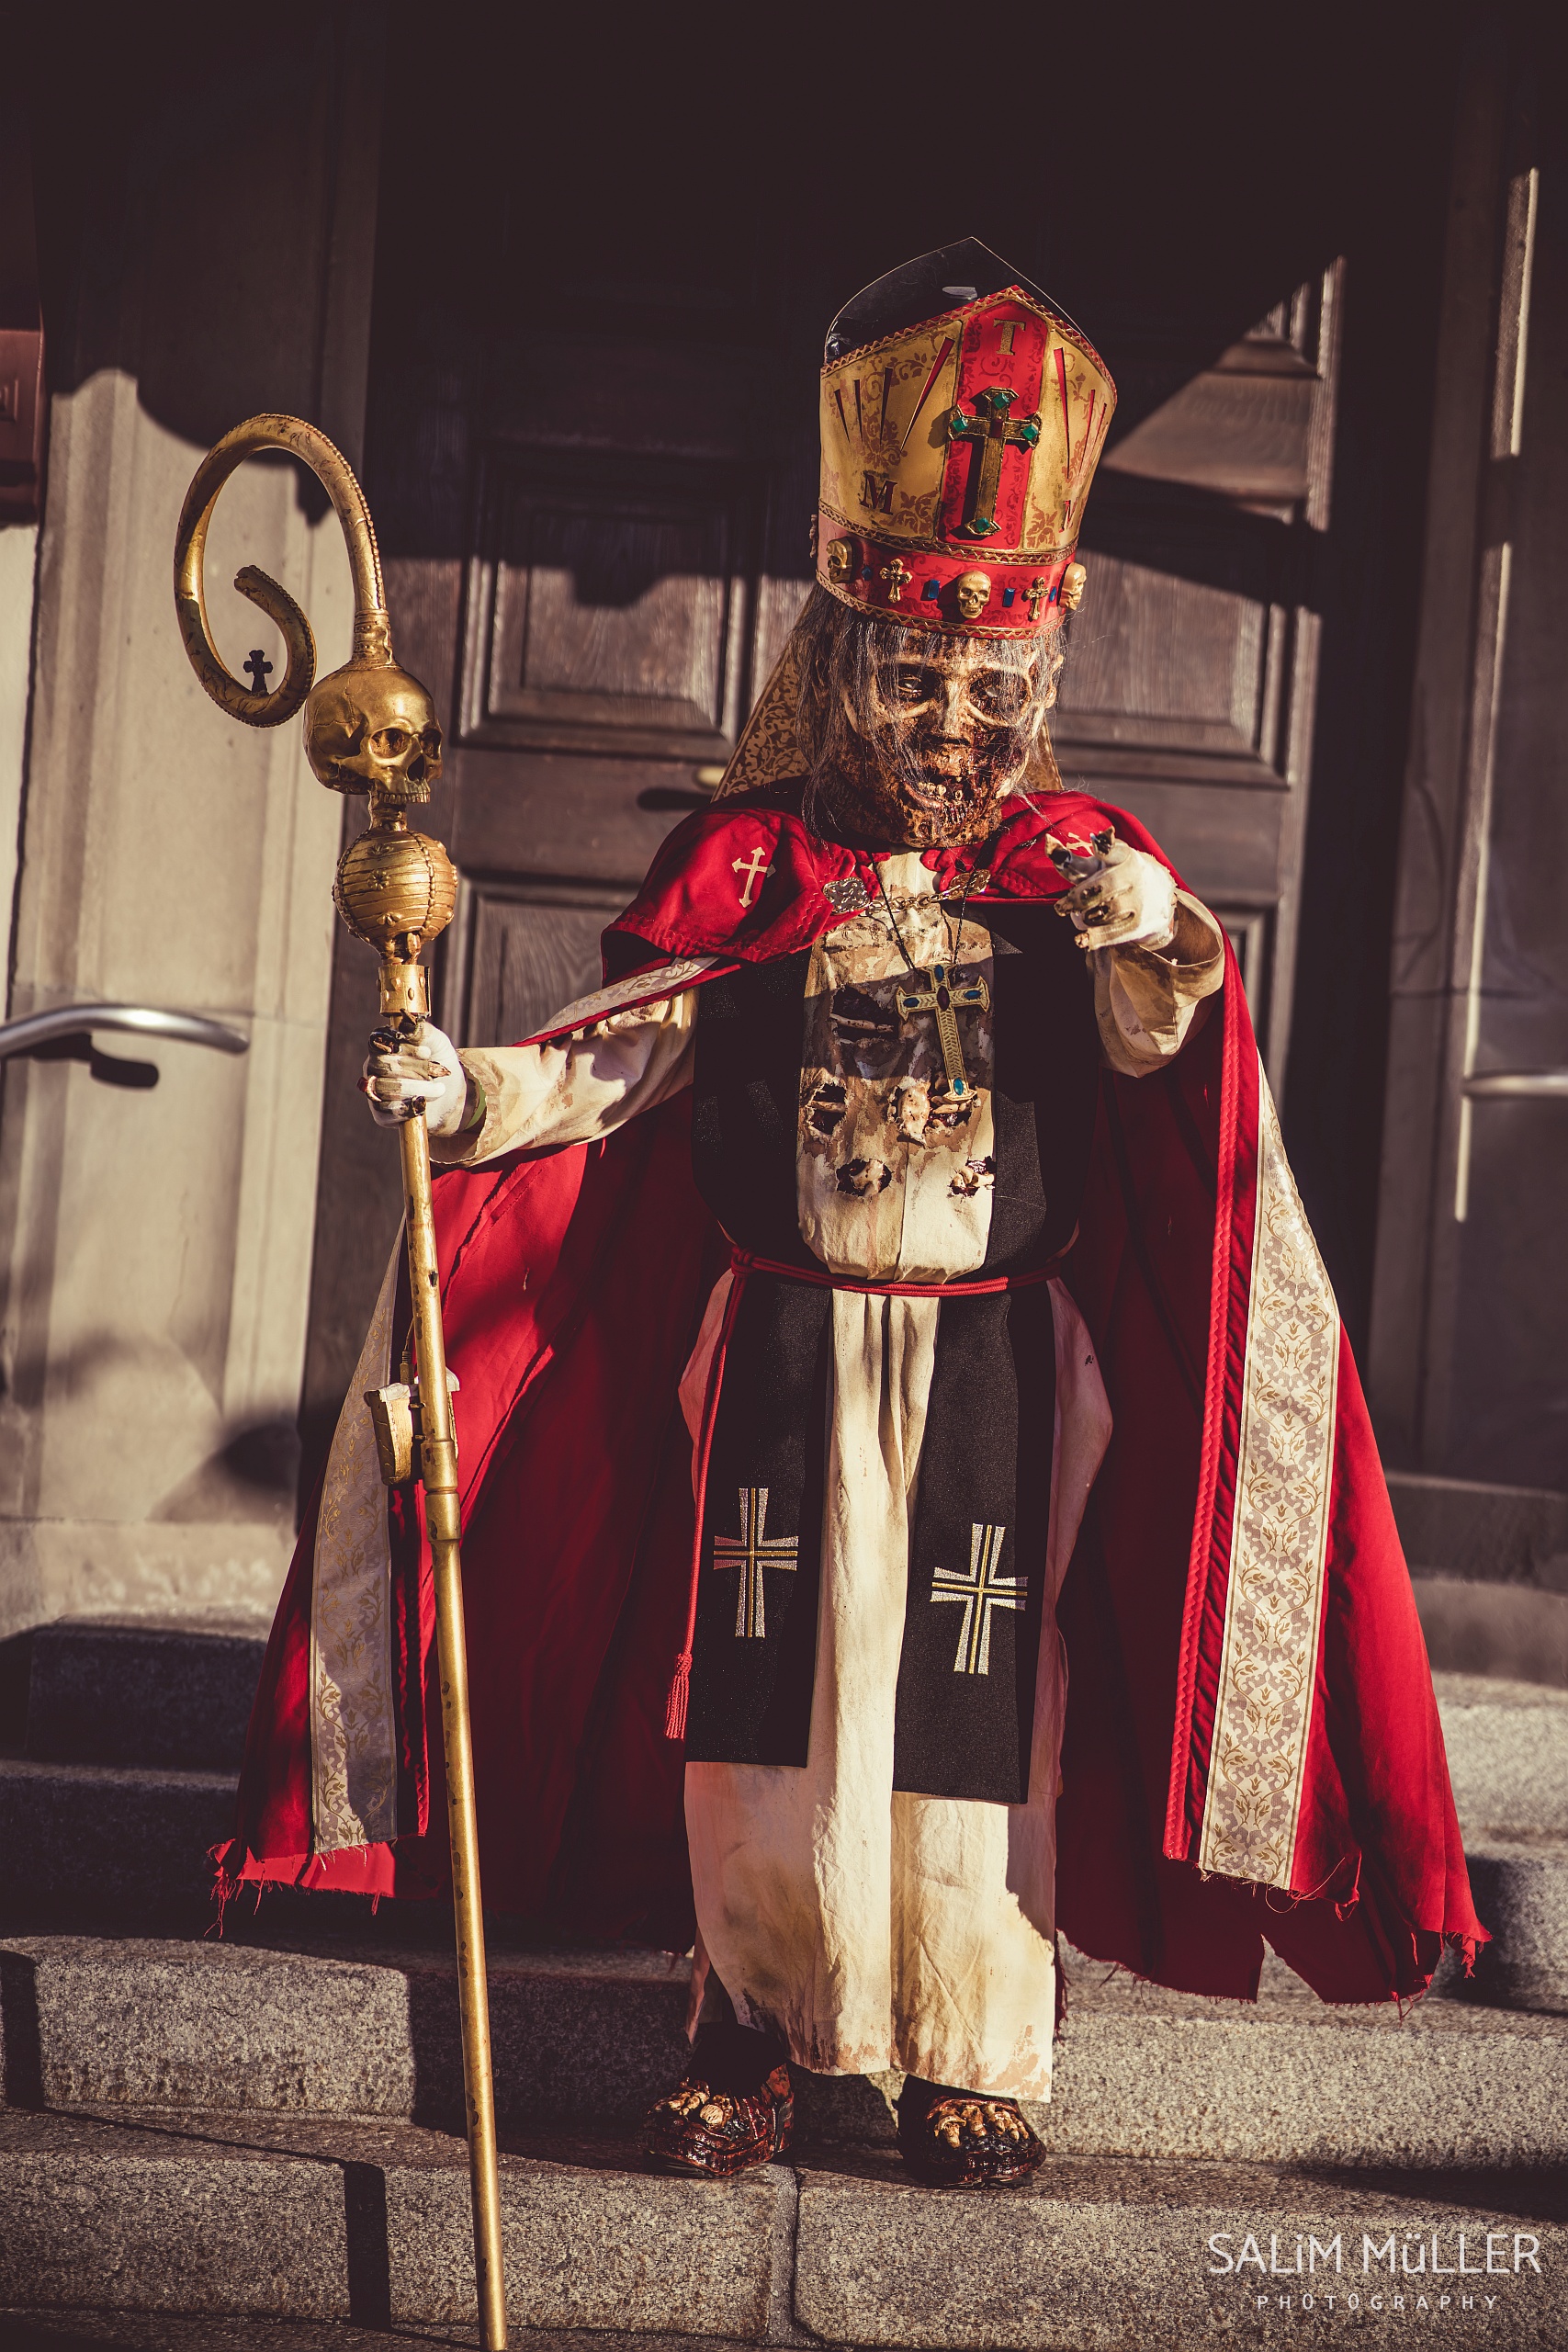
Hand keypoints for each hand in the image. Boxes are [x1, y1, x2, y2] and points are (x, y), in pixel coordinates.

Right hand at [360, 1022, 467, 1132]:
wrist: (452, 1097)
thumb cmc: (441, 1065)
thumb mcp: (438, 1044)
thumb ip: (424, 1032)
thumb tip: (408, 1027)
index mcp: (383, 1048)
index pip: (379, 1043)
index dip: (403, 1048)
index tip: (427, 1052)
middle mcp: (373, 1069)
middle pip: (383, 1065)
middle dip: (414, 1069)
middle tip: (436, 1072)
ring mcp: (375, 1092)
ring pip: (385, 1087)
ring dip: (416, 1088)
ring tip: (438, 1089)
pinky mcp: (381, 1114)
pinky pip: (384, 1111)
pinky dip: (406, 1107)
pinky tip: (422, 1104)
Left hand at [1055, 835, 1175, 952]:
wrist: (1159, 897)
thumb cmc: (1119, 875)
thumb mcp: (1102, 865)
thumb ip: (1075, 861)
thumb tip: (1049, 845)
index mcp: (1123, 856)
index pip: (1112, 850)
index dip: (1104, 846)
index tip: (1096, 844)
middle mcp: (1134, 875)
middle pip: (1105, 886)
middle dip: (1079, 898)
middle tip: (1060, 909)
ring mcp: (1139, 900)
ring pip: (1109, 911)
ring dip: (1087, 917)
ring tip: (1081, 916)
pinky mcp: (1140, 923)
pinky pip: (1116, 933)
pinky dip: (1095, 938)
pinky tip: (1080, 940)